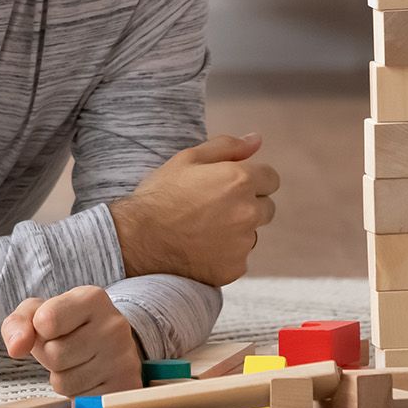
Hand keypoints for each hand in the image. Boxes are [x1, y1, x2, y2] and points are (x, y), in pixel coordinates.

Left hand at [2, 286, 142, 397]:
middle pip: (54, 355)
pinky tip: (89, 378)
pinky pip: (79, 401)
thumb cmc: (69, 327)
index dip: (39, 330)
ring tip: (78, 362)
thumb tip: (16, 348)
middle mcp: (113, 325)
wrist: (110, 344)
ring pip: (64, 383)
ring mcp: (122, 358)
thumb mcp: (39, 313)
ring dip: (62, 377)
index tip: (51, 327)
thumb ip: (17, 323)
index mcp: (92, 299)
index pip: (46, 321)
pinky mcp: (124, 386)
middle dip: (49, 356)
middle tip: (65, 347)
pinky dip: (77, 394)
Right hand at [107, 133, 278, 284]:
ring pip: (252, 234)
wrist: (136, 239)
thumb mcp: (188, 159)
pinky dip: (226, 254)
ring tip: (203, 229)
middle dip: (248, 205)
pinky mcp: (234, 268)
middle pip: (267, 208)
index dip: (251, 180)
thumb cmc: (160, 195)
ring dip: (238, 231)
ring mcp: (243, 243)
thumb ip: (228, 146)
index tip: (230, 187)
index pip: (271, 179)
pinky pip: (240, 258)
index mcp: (241, 180)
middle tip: (214, 208)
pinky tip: (200, 248)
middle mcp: (248, 212)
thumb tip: (256, 139)